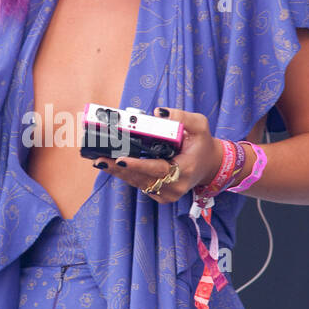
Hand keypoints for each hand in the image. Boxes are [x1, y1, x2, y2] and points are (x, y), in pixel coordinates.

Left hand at [88, 107, 230, 202]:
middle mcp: (175, 186)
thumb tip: (157, 113)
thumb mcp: (199, 125)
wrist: (208, 165)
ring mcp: (167, 194)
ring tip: (100, 161)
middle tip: (100, 159)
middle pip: (142, 178)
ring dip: (118, 172)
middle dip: (119, 168)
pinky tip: (112, 165)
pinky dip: (126, 175)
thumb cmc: (202, 144)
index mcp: (185, 170)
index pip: (158, 169)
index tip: (120, 159)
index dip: (137, 165)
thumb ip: (181, 117)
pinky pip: (140, 184)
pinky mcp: (160, 195)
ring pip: (138, 182)